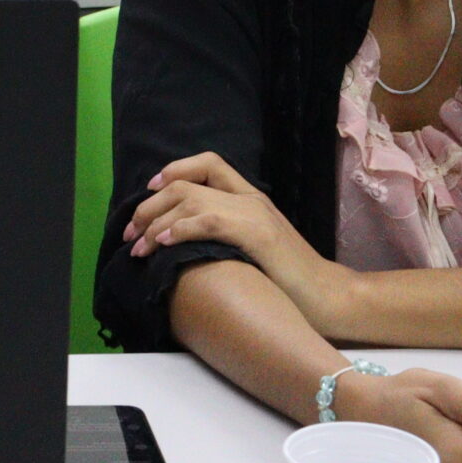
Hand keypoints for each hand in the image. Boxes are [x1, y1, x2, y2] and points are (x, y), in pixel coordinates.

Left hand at [127, 153, 357, 336]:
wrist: (331, 299)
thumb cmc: (291, 282)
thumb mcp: (254, 249)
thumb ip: (227, 234)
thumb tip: (184, 240)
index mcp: (251, 198)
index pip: (207, 164)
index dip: (172, 171)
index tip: (148, 193)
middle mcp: (251, 198)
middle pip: (185, 183)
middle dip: (149, 205)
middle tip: (130, 232)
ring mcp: (255, 214)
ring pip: (189, 199)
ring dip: (155, 221)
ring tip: (139, 245)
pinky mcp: (258, 234)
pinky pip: (208, 220)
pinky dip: (179, 228)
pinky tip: (163, 243)